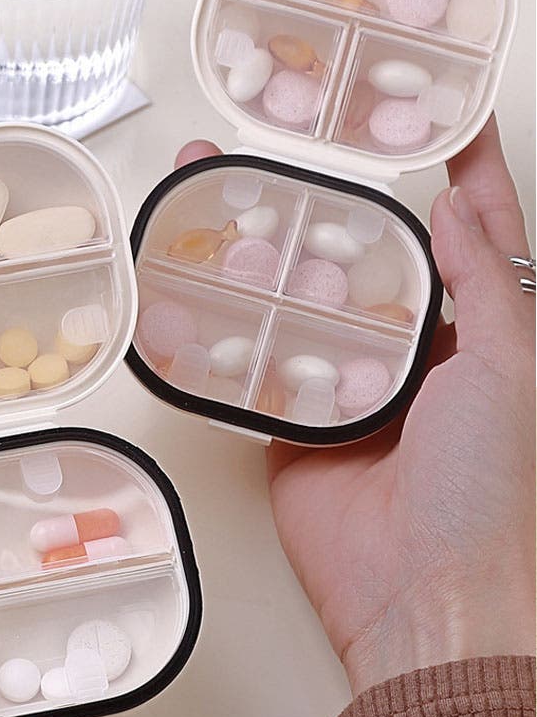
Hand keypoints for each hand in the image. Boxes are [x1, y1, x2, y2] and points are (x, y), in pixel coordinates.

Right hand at [175, 118, 535, 694]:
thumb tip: (457, 210)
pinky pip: (261, 360)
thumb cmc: (492, 490)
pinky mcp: (291, 417)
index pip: (471, 238)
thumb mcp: (513, 370)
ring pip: (306, 300)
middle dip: (341, 202)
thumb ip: (488, 285)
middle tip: (308, 149)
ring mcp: (345, 383)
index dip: (465, 174)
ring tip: (242, 197)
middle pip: (370, 260)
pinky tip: (210, 280)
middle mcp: (408, 354)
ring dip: (276, 253)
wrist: (423, 596)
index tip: (451, 120)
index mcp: (475, 337)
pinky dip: (237, 325)